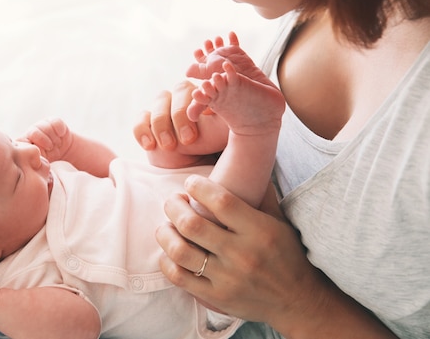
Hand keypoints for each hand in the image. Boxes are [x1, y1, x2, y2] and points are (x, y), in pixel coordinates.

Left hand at [20, 117, 73, 161]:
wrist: (63, 149)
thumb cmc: (48, 157)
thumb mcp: (40, 163)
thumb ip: (34, 163)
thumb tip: (32, 171)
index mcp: (24, 143)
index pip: (21, 142)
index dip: (32, 148)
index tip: (40, 154)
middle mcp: (31, 132)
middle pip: (34, 132)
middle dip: (44, 141)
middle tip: (50, 148)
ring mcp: (42, 125)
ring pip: (45, 127)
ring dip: (53, 138)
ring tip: (56, 143)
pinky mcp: (52, 121)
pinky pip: (56, 123)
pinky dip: (60, 131)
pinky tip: (60, 135)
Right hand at [133, 82, 228, 159]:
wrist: (195, 158)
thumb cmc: (214, 139)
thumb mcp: (223, 130)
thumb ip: (222, 118)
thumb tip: (211, 108)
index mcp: (205, 92)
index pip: (203, 86)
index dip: (201, 100)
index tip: (207, 116)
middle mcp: (183, 94)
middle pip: (180, 90)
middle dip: (181, 114)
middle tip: (188, 139)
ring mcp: (164, 106)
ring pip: (160, 102)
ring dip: (162, 124)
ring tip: (169, 146)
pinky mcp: (148, 121)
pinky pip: (141, 120)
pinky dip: (143, 131)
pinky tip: (149, 146)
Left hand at [155, 175, 326, 327]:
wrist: (299, 302)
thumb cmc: (287, 255)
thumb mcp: (280, 222)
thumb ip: (261, 195)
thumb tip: (249, 162)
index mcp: (259, 231)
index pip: (220, 201)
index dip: (198, 187)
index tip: (191, 183)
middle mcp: (242, 255)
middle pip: (192, 224)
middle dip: (173, 206)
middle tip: (174, 201)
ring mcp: (227, 278)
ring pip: (180, 251)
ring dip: (165, 233)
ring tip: (167, 225)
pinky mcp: (216, 297)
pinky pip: (179, 277)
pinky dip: (166, 260)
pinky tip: (169, 251)